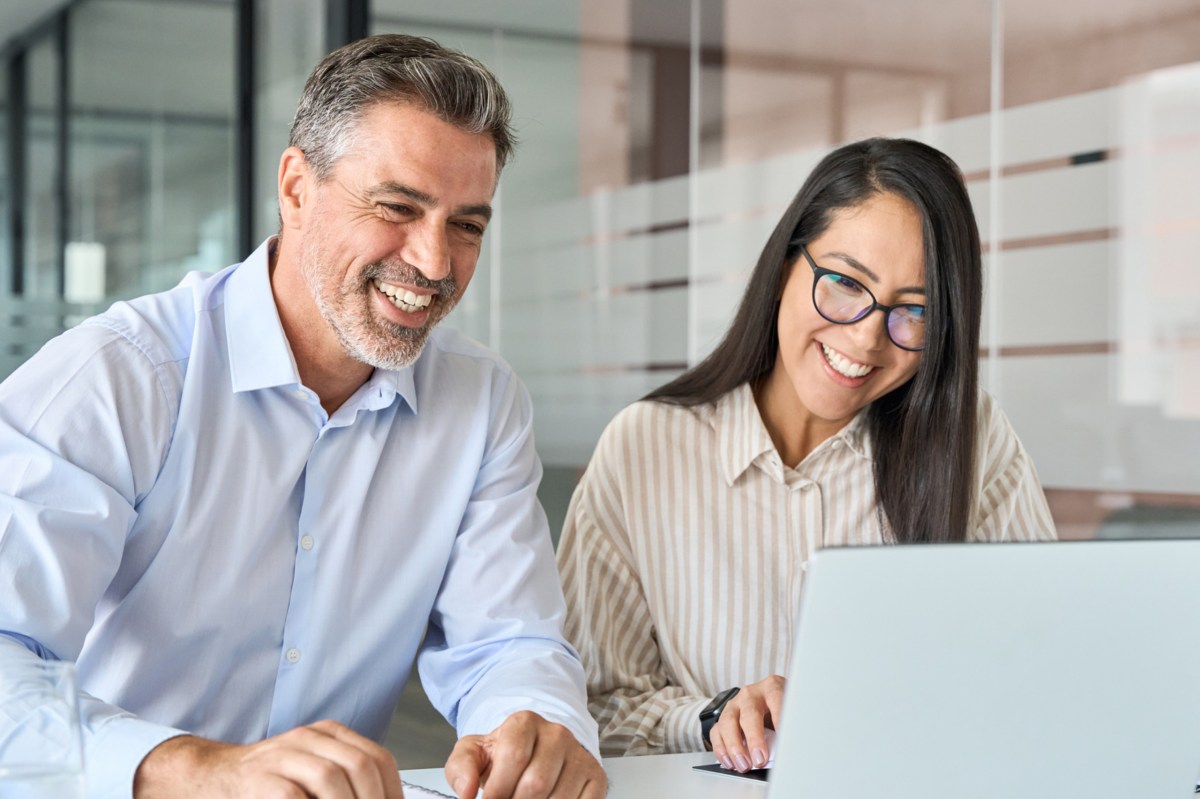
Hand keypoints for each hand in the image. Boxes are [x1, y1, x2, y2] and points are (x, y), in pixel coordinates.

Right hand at [133, 719, 403, 798]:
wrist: (210, 778)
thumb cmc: (266, 783)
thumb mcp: (311, 772)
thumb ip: (344, 782)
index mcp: (327, 735)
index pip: (377, 758)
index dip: (392, 790)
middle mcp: (307, 739)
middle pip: (360, 766)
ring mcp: (281, 757)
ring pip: (331, 777)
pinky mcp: (258, 781)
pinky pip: (293, 795)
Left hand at [443, 710, 604, 798]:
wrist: (536, 752)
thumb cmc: (503, 756)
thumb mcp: (474, 754)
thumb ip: (461, 769)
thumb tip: (466, 792)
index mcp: (525, 723)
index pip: (513, 757)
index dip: (497, 789)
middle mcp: (557, 734)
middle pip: (536, 783)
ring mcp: (579, 755)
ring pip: (558, 798)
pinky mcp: (596, 776)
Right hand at [709, 675, 785, 772]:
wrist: (770, 705)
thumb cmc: (783, 710)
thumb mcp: (791, 713)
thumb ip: (789, 727)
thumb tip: (789, 750)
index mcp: (772, 687)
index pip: (776, 698)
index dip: (780, 719)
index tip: (785, 740)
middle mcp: (751, 694)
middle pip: (749, 713)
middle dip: (754, 739)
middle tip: (760, 759)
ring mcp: (734, 704)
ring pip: (728, 722)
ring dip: (734, 747)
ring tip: (743, 765)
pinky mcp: (723, 717)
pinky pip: (716, 732)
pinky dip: (721, 749)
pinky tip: (729, 763)